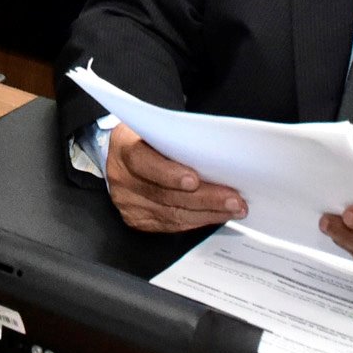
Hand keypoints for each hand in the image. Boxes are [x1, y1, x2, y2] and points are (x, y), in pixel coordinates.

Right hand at [105, 125, 246, 231]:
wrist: (118, 155)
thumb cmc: (145, 138)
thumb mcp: (154, 127)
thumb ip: (175, 139)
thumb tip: (215, 154)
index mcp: (124, 148)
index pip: (143, 162)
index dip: (169, 174)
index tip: (194, 180)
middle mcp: (122, 178)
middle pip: (165, 194)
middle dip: (204, 198)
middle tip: (234, 200)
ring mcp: (128, 202)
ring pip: (172, 214)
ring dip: (208, 213)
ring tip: (234, 209)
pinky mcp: (137, 219)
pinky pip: (171, 225)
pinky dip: (197, 220)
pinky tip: (215, 215)